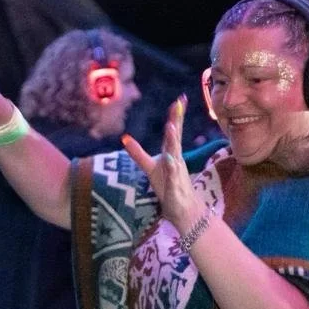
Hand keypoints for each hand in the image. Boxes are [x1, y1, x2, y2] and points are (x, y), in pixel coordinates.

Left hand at [122, 96, 210, 233]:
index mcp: (170, 154)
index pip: (173, 132)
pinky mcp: (175, 187)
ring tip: (171, 127)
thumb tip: (124, 138)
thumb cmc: (168, 187)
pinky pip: (173, 176)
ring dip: (173, 141)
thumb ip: (138, 153)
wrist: (183, 210)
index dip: (175, 116)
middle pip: (175, 137)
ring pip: (175, 154)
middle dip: (176, 120)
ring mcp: (176, 173)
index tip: (179, 99)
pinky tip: (170, 159)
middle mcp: (175, 160)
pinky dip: (172, 168)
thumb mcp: (149, 167)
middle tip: (179, 103)